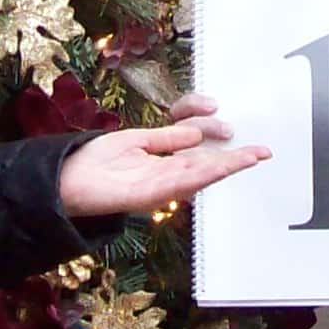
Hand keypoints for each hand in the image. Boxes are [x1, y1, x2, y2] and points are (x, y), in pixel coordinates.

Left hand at [60, 102, 270, 218]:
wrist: (65, 178)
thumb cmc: (94, 161)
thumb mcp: (137, 140)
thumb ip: (167, 138)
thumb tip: (197, 134)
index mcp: (163, 165)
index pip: (202, 157)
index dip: (227, 152)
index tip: (251, 146)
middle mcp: (164, 178)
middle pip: (206, 168)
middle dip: (235, 160)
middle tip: (263, 152)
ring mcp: (156, 187)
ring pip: (197, 177)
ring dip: (224, 167)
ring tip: (249, 157)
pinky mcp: (144, 194)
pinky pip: (177, 183)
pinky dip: (199, 174)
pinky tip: (216, 165)